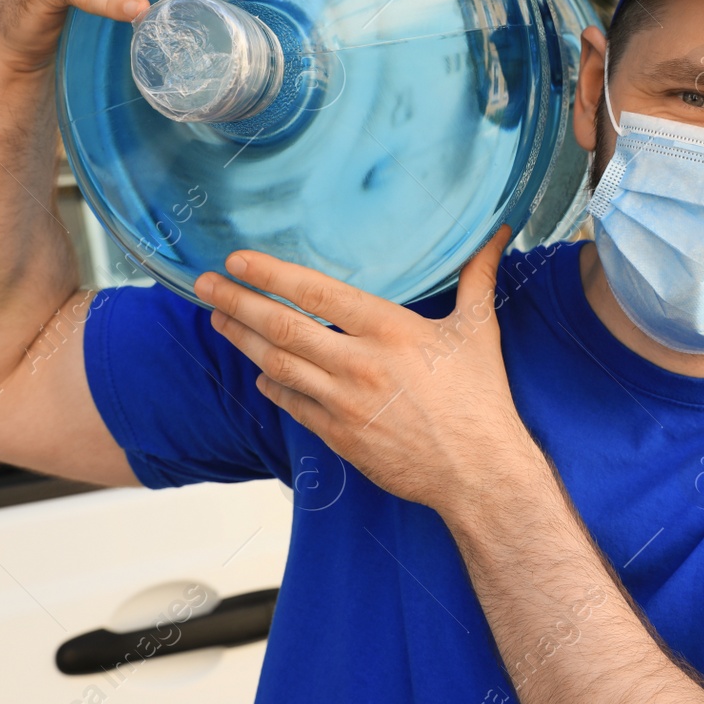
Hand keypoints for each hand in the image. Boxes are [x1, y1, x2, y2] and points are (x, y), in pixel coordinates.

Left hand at [194, 226, 547, 514]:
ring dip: (243, 340)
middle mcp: (359, 364)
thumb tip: (498, 231)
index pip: (316, 293)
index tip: (238, 261)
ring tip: (219, 319)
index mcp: (390, 330)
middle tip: (205, 285)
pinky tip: (258, 372)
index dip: (271, 274)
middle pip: (283, 327)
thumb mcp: (480, 330)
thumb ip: (478, 276)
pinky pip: (293, 405)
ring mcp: (345, 403)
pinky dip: (271, 387)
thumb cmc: (481, 399)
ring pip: (278, 365)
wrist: (479, 473)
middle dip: (238, 302)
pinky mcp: (340, 437)